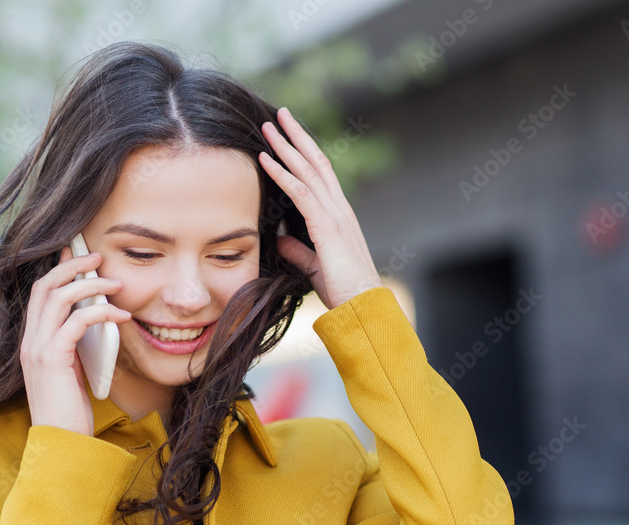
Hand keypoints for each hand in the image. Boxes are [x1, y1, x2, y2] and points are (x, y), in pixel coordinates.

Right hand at [19, 246, 131, 435]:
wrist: (60, 445)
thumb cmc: (70, 412)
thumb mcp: (72, 371)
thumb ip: (75, 346)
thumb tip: (95, 322)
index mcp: (32, 342)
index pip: (39, 293)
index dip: (58, 269)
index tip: (77, 253)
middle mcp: (30, 341)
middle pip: (45, 285)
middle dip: (72, 265)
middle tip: (98, 256)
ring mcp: (37, 349)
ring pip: (59, 297)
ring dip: (90, 284)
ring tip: (115, 283)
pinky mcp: (52, 359)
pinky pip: (77, 322)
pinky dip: (100, 312)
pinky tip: (121, 316)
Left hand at [258, 107, 382, 309]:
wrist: (363, 307)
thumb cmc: (343, 290)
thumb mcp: (313, 266)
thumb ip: (298, 250)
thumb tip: (280, 238)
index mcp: (338, 216)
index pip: (320, 175)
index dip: (304, 153)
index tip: (288, 135)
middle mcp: (339, 208)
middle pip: (316, 162)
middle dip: (297, 136)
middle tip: (279, 114)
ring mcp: (335, 215)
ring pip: (308, 170)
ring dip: (286, 146)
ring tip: (268, 126)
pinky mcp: (327, 226)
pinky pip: (300, 192)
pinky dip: (281, 173)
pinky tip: (265, 159)